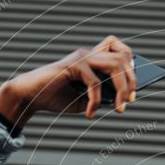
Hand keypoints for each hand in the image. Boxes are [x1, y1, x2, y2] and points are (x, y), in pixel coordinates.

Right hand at [0, 35, 136, 125]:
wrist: (31, 97)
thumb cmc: (57, 98)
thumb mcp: (86, 100)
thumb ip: (103, 96)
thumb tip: (122, 98)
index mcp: (93, 59)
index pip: (120, 49)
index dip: (133, 65)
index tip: (134, 89)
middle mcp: (89, 54)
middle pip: (122, 58)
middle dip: (131, 81)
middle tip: (129, 102)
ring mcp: (81, 58)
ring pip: (114, 66)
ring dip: (121, 89)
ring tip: (119, 109)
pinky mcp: (72, 66)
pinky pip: (95, 82)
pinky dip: (95, 101)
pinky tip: (89, 114)